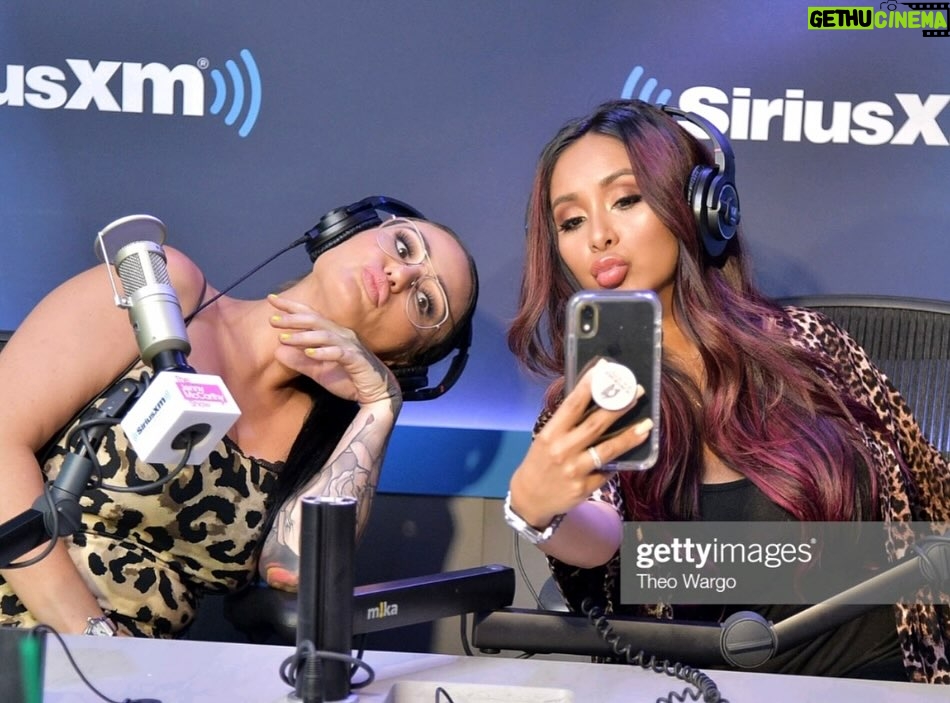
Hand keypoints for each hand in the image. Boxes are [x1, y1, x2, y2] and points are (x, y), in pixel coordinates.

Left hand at [268, 294, 399, 404]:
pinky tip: (310, 353)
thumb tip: (277, 351)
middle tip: (272, 320)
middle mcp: (342, 335)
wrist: (377, 394)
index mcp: (333, 333)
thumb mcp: (318, 371)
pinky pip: (340, 353)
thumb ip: (299, 361)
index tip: (272, 299)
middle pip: (315, 320)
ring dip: (303, 336)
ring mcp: (351, 346)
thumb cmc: (349, 379)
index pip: (310, 316)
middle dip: (293, 318)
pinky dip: (324, 352)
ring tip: (283, 338)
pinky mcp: (357, 360)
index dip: (292, 307)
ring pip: (325, 335)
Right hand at [508, 365, 652, 527]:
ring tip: (647, 424)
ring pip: (607, 449)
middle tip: (637, 392)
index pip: (572, 405)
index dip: (589, 386)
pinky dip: (619, 461)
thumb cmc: (540, 462)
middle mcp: (563, 450)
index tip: (605, 370)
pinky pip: (607, 471)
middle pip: (595, 424)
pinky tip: (632, 453)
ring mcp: (575, 470)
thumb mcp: (546, 439)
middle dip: (618, 406)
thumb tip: (593, 400)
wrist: (530, 498)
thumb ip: (566, 424)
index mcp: (551, 433)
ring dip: (629, 436)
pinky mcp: (585, 487)